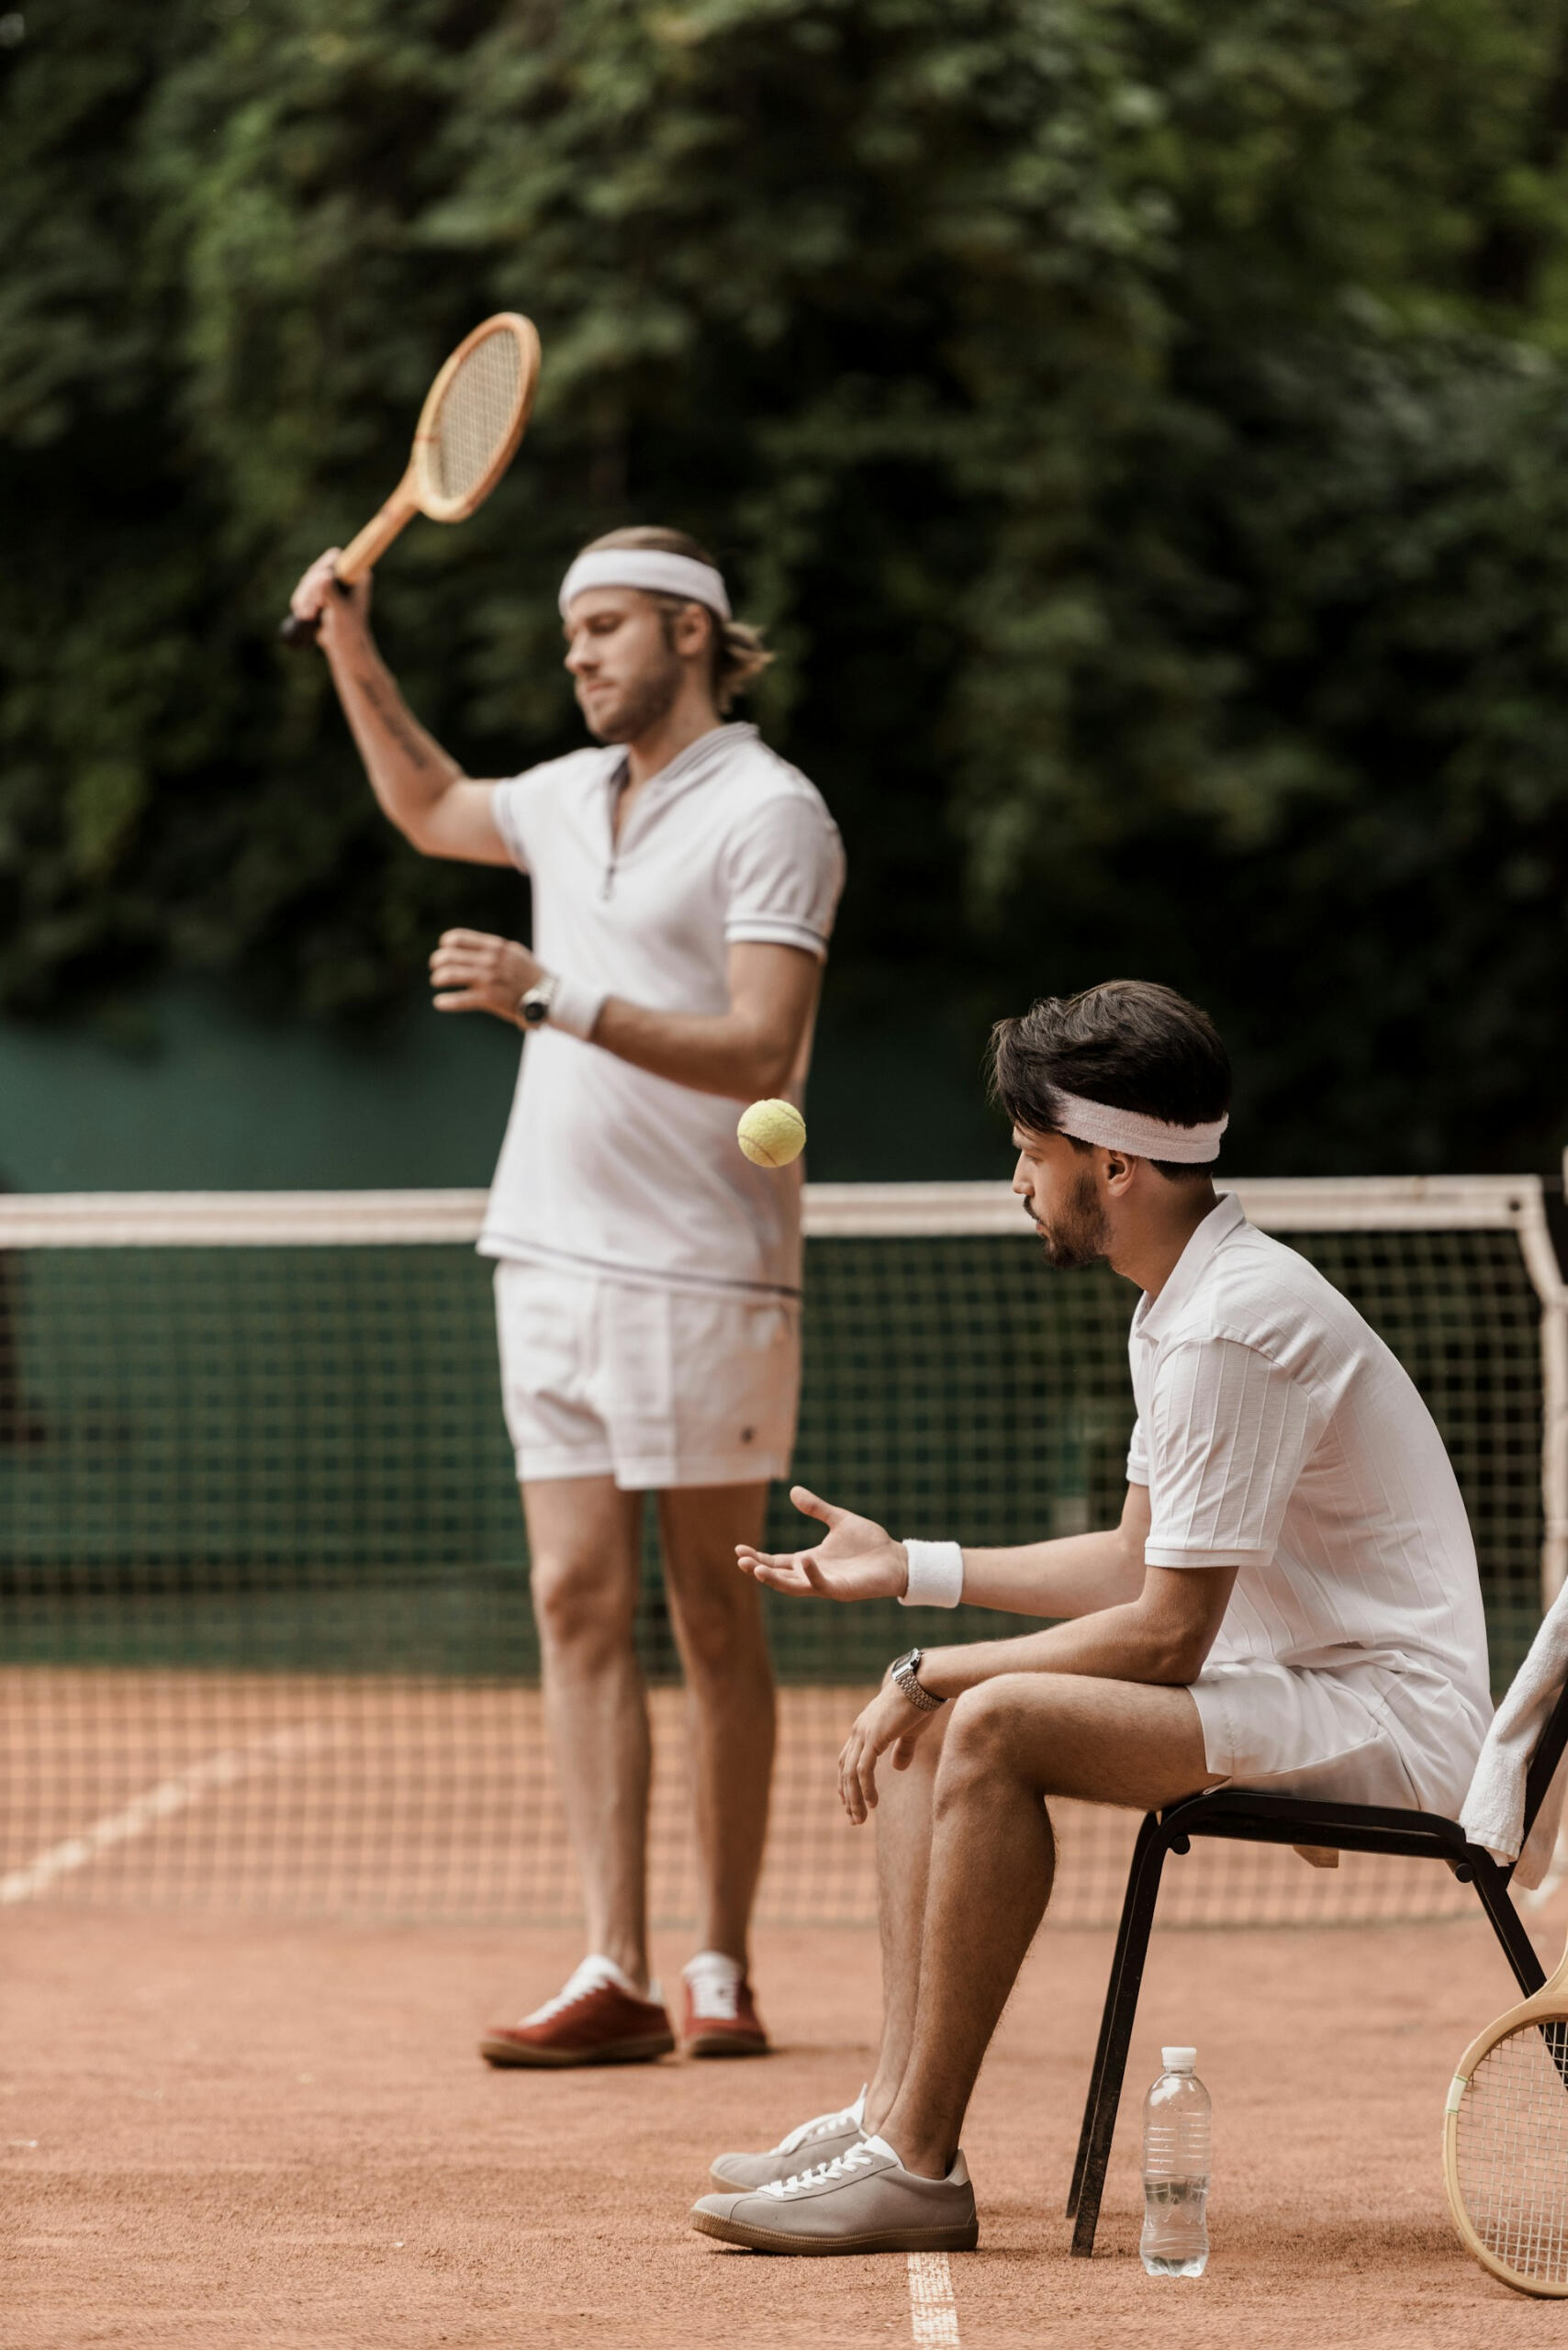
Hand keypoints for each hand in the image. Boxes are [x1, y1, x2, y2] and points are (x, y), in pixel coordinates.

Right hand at [288, 549, 370, 649]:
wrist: (343, 645)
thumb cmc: (349, 629)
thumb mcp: (341, 611)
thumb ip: (332, 594)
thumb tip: (325, 576)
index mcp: (356, 574)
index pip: (333, 557)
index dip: (322, 570)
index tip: (321, 592)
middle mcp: (343, 574)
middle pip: (316, 570)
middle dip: (311, 591)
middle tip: (315, 609)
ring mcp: (329, 582)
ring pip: (306, 581)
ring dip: (305, 599)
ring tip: (309, 616)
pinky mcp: (318, 592)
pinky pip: (302, 591)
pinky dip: (301, 603)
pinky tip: (306, 616)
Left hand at [429, 930, 542, 1021]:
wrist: (549, 996)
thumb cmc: (530, 975)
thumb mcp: (514, 952)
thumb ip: (495, 948)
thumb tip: (474, 945)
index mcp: (495, 946)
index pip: (459, 938)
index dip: (446, 943)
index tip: (443, 949)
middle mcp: (490, 959)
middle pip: (449, 955)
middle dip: (437, 962)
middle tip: (436, 969)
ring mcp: (489, 978)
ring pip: (450, 974)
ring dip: (439, 978)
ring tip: (437, 982)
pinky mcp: (490, 998)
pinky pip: (461, 999)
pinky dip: (447, 1001)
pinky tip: (439, 1003)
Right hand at [734, 1486, 906, 1601]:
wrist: (897, 1559)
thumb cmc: (870, 1543)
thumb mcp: (839, 1520)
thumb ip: (817, 1508)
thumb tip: (793, 1491)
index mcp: (809, 1560)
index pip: (777, 1561)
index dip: (758, 1556)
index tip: (738, 1549)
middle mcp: (813, 1574)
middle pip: (778, 1575)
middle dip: (759, 1569)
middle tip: (741, 1561)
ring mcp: (826, 1583)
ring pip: (793, 1586)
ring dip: (774, 1579)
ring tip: (757, 1568)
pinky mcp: (841, 1590)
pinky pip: (821, 1584)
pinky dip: (811, 1574)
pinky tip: (804, 1559)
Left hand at [838, 1676, 938, 1824]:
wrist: (923, 1684)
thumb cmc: (919, 1703)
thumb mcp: (909, 1731)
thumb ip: (902, 1748)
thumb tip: (897, 1768)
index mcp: (864, 1727)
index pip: (846, 1759)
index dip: (846, 1782)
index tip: (849, 1802)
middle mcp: (858, 1731)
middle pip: (844, 1769)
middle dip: (847, 1796)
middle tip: (853, 1819)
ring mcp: (864, 1734)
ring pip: (851, 1774)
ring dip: (853, 1799)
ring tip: (859, 1819)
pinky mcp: (874, 1738)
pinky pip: (864, 1770)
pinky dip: (865, 1789)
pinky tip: (872, 1804)